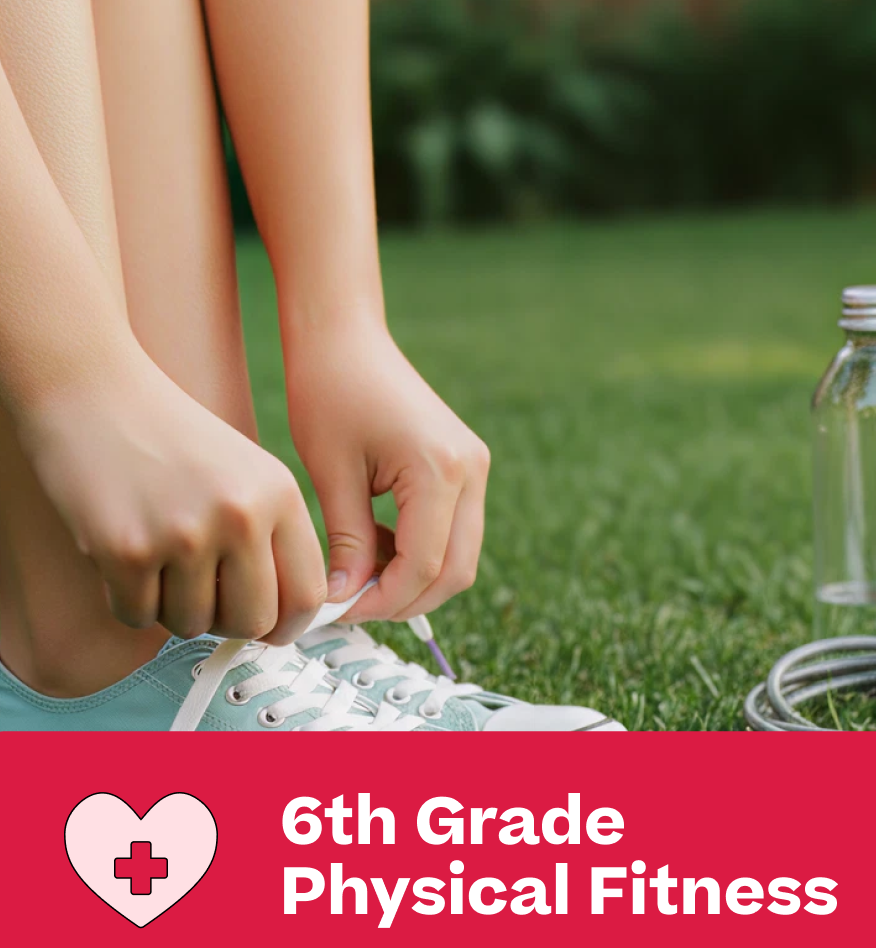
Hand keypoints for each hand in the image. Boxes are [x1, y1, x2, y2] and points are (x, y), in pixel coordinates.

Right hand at [21, 358, 326, 644]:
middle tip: (206, 598)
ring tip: (160, 561)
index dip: (289, 624)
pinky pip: (138, 617)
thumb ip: (274, 539)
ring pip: (193, 625)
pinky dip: (129, 602)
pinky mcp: (126, 550)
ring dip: (173, 608)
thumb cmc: (172, 439)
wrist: (93, 390)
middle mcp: (240, 516)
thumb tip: (285, 619)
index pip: (308, 594)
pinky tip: (125, 559)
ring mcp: (183, 534)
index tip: (272, 629)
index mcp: (279, 496)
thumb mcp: (249, 473)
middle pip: (253, 622)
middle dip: (229, 624)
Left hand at [284, 320, 488, 623]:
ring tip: (361, 571)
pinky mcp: (467, 467)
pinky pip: (456, 531)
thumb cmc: (328, 391)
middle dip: (407, 600)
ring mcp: (475, 468)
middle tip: (354, 605)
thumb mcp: (331, 474)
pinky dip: (423, 552)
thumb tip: (345, 601)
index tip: (340, 611)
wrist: (346, 336)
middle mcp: (471, 471)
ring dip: (416, 578)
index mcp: (439, 470)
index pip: (423, 565)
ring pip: (461, 557)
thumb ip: (347, 543)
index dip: (383, 600)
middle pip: (456, 571)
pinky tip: (378, 544)